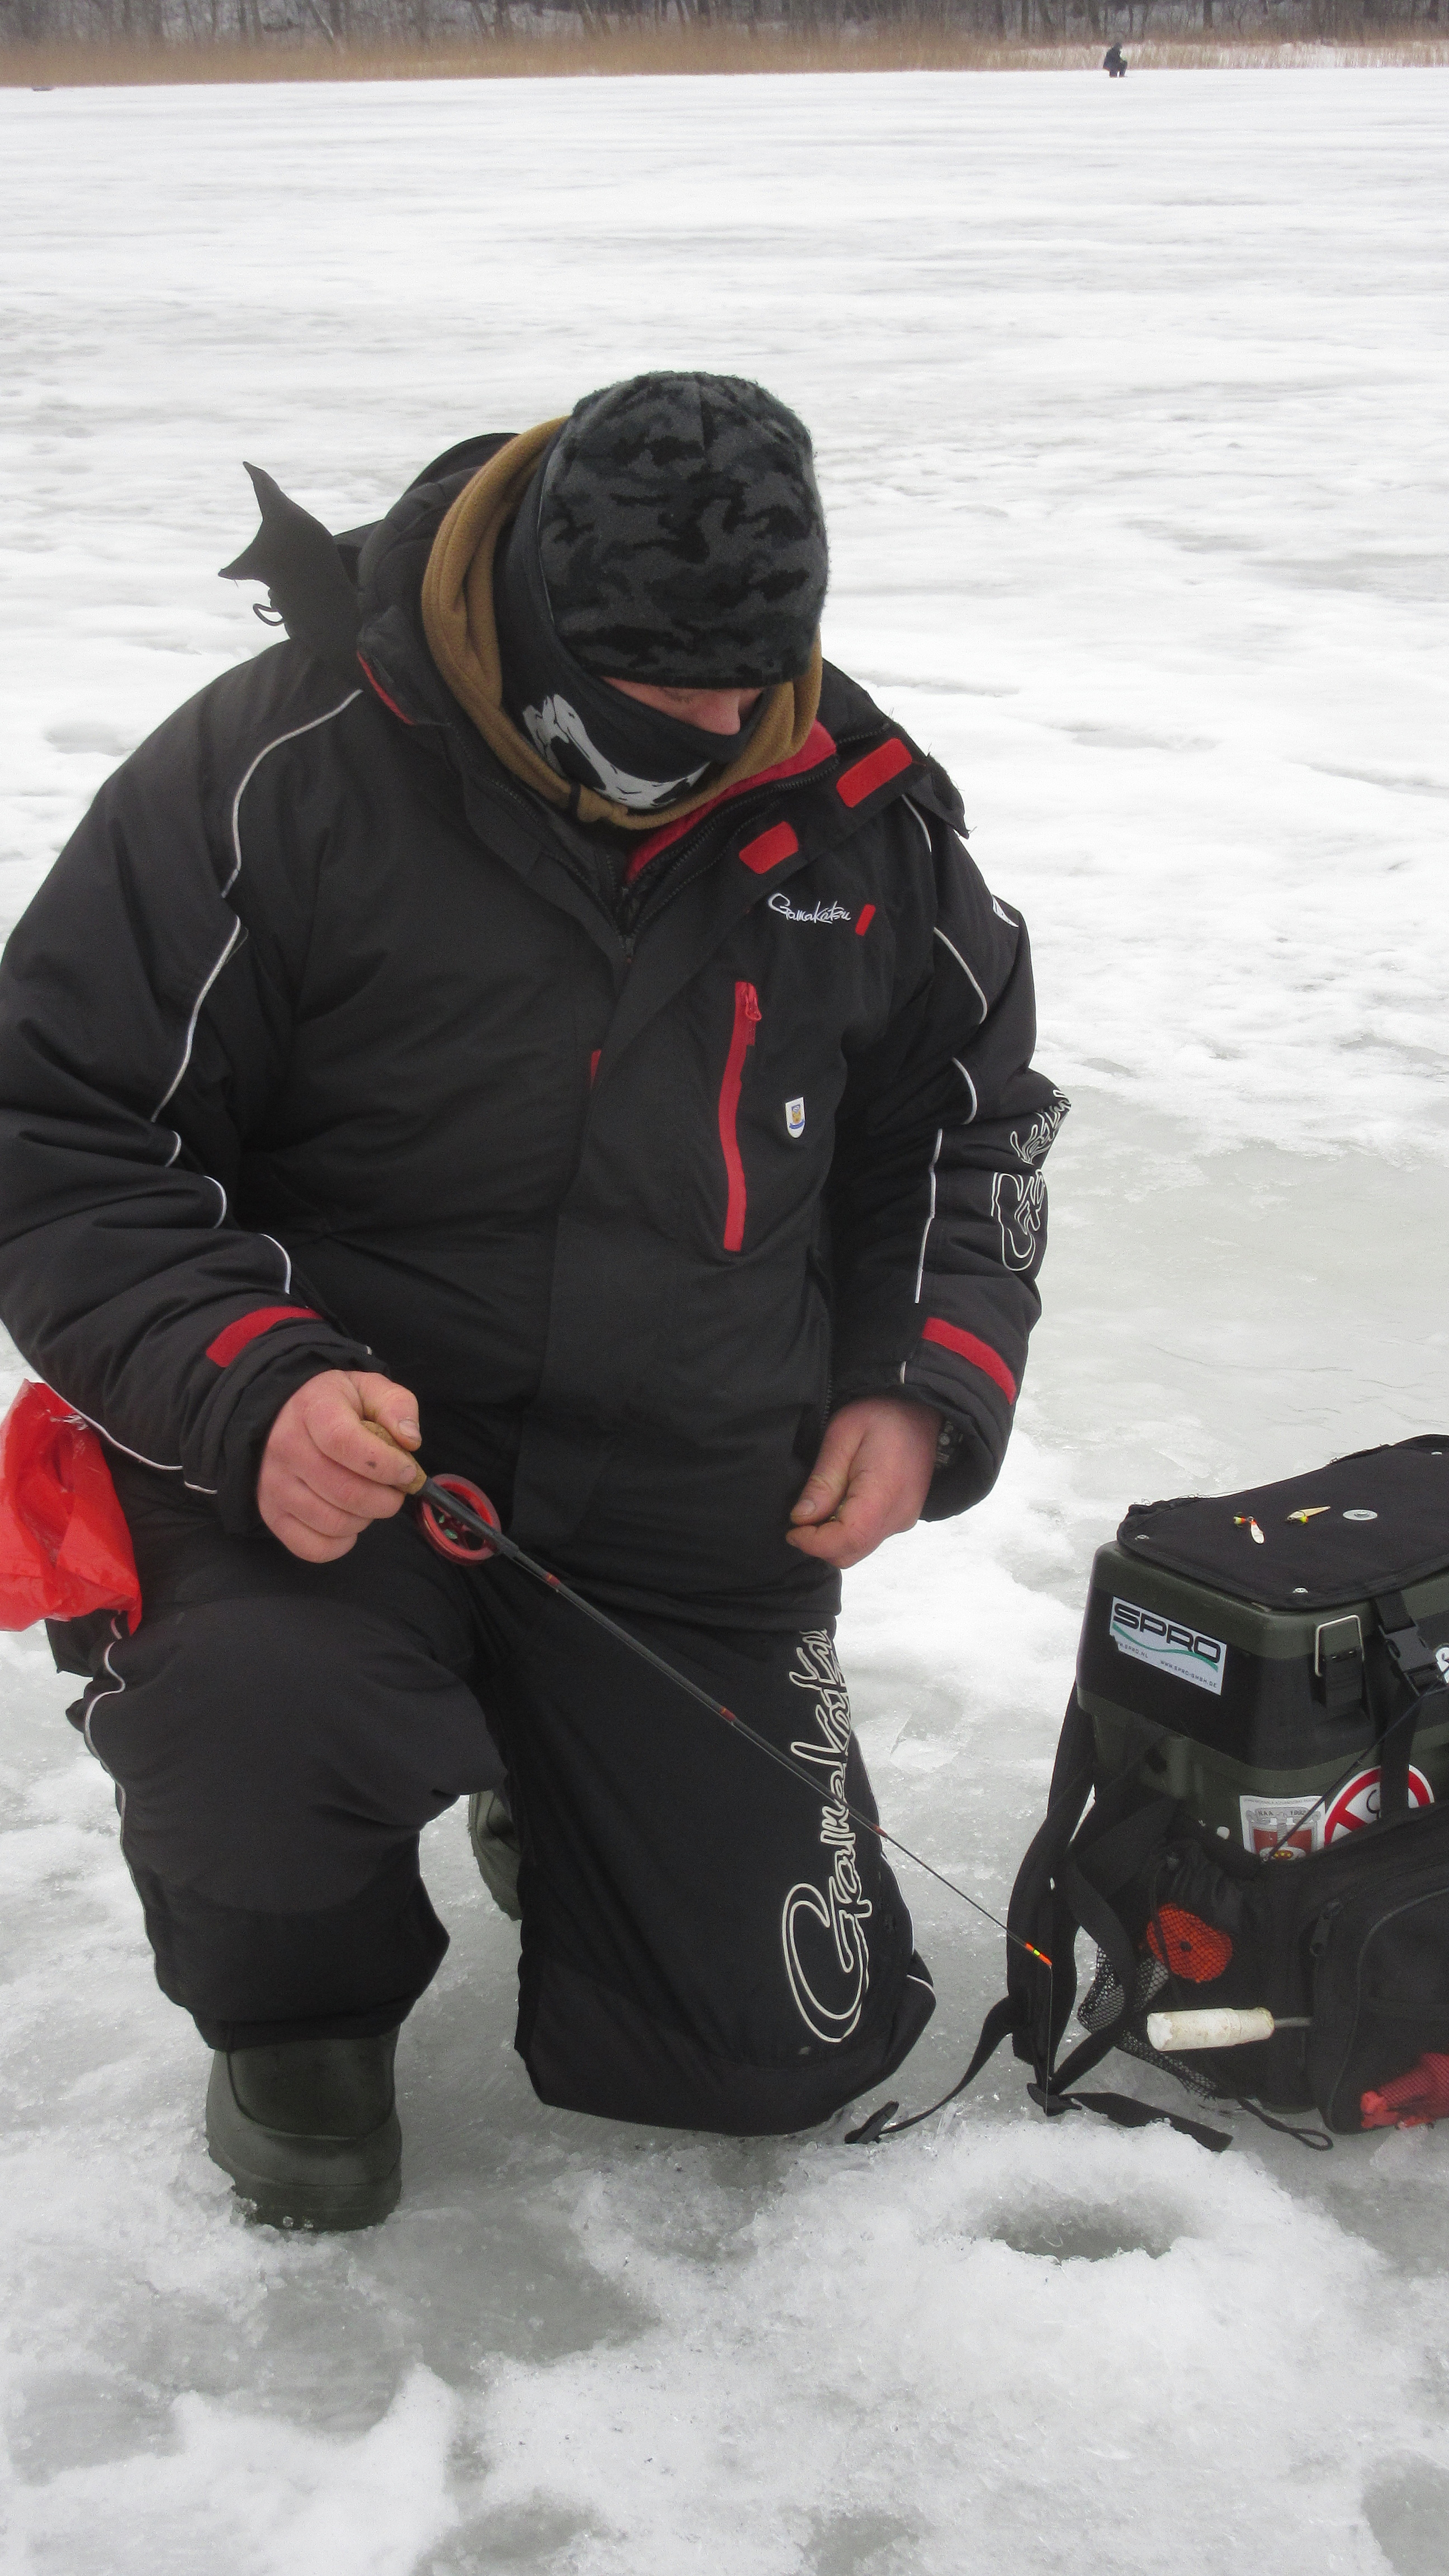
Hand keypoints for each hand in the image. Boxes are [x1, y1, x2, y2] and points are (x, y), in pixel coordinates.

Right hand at [257, 1369, 422, 1562]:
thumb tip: (410, 1440)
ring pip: (332, 1522)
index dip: (385, 1464)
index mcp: (313, 1410)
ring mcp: (275, 1485)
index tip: (408, 1471)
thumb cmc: (335, 1405)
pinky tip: (350, 1523)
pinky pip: (311, 1547)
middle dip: (386, 1499)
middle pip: (344, 1491)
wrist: (281, 1415)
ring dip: (366, 1519)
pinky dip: (340, 1544)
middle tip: (395, 1491)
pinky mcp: (271, 1514)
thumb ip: (396, 1406)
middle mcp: (286, 1448)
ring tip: (371, 1502)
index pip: (345, 1443)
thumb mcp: (368, 1388)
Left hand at [787, 1397, 941, 1570]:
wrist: (922, 1413)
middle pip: (851, 1553)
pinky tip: (839, 1506)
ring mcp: (903, 1520)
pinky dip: (848, 1533)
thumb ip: (823, 1480)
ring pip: (859, 1549)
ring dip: (832, 1539)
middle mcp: (898, 1515)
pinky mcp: (904, 1519)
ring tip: (819, 1508)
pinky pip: (869, 1539)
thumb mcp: (842, 1435)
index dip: (814, 1543)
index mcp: (884, 1493)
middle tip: (800, 1519)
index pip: (848, 1539)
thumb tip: (801, 1518)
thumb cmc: (881, 1416)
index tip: (793, 1530)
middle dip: (819, 1545)